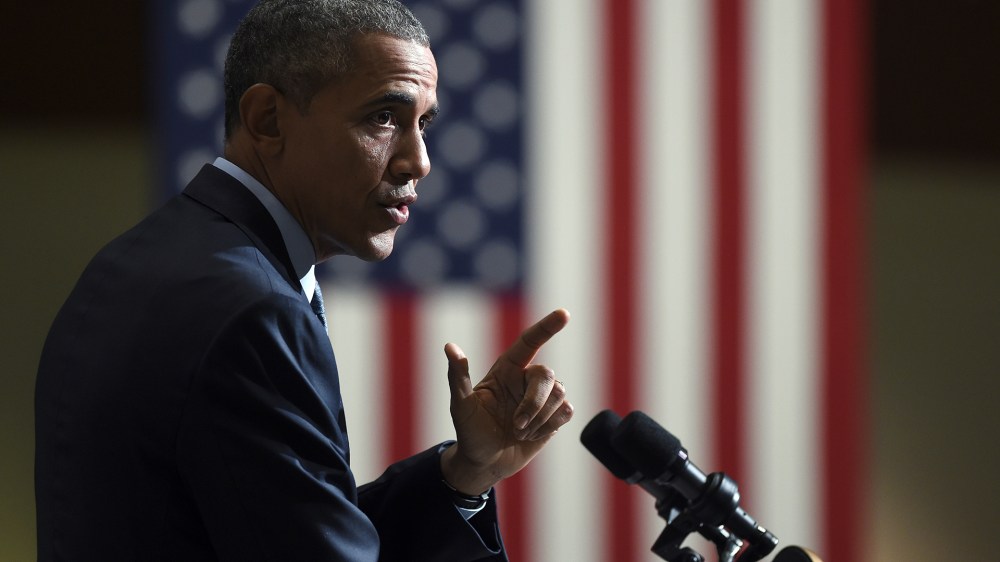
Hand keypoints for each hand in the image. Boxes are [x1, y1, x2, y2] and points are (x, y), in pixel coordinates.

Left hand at [440, 309, 573, 494]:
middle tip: (516, 425)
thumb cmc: (469, 432)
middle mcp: (526, 379)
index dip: (547, 327)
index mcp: (506, 369)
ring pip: (560, 394)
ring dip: (539, 419)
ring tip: (519, 432)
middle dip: (534, 402)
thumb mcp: (460, 405)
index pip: (530, 341)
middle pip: (547, 374)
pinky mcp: (555, 416)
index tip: (564, 314)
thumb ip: (458, 376)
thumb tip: (450, 347)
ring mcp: (543, 398)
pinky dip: (549, 426)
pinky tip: (532, 435)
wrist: (485, 464)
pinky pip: (567, 411)